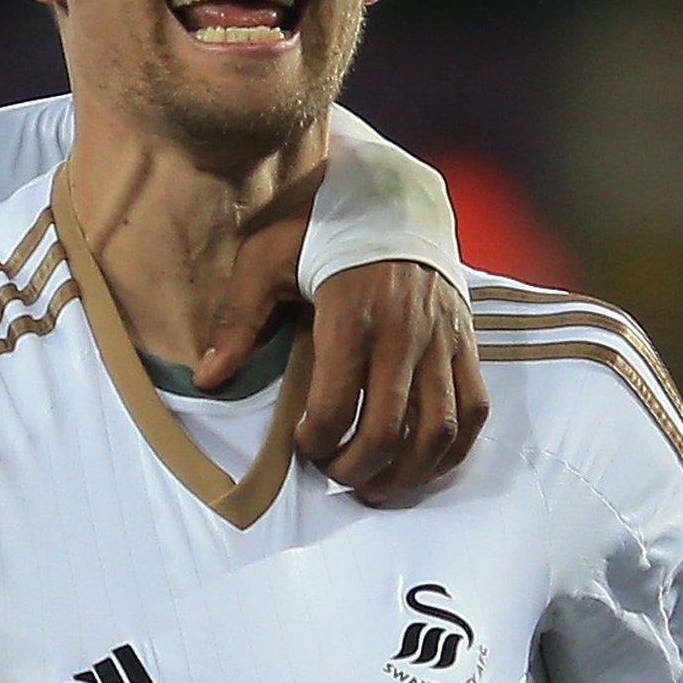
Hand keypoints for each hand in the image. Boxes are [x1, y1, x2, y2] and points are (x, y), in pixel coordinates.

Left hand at [195, 206, 486, 502]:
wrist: (394, 195)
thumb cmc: (321, 229)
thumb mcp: (265, 260)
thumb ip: (238, 321)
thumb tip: (208, 379)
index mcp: (350, 316)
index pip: (336, 405)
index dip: (315, 442)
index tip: (301, 444)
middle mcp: (404, 335)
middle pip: (391, 429)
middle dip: (357, 469)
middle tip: (334, 477)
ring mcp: (443, 342)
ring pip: (440, 430)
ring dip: (409, 473)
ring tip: (378, 488)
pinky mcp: (469, 343)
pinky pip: (475, 409)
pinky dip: (454, 449)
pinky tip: (424, 465)